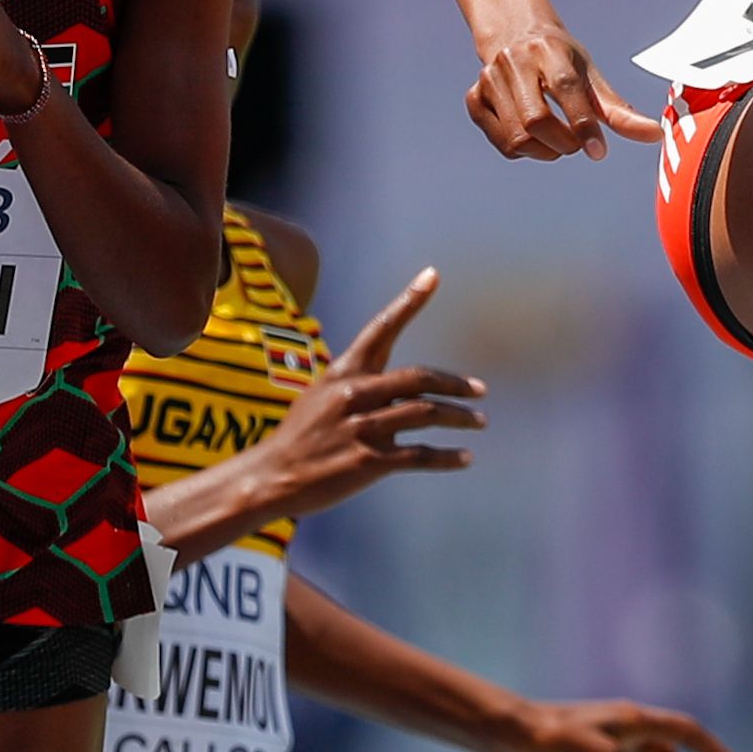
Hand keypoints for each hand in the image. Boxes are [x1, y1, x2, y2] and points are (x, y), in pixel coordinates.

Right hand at [248, 268, 487, 522]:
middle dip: (456, 383)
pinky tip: (465, 457)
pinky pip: (420, 456)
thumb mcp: (321, 395)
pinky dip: (448, 457)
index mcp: (344, 372)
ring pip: (426, 414)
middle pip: (419, 378)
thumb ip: (358, 384)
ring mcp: (362, 428)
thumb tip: (399, 385)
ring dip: (460, 417)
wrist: (271, 477)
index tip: (433, 275)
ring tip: (480, 421)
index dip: (409, 300)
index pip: (381, 328)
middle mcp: (355, 394)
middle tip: (480, 390)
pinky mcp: (368, 461)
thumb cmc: (301, 435)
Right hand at [463, 18, 658, 161]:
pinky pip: (503, 144)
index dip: (583, 124)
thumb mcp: (590, 75)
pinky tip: (536, 137)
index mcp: (548, 50)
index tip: (598, 151)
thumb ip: (618, 110)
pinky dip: (525, 151)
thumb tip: (654, 135)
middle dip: (564, 142)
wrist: (514, 33)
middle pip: (536, 120)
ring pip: (518, 138)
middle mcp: (513, 61)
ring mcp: (489, 80)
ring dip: (546, 151)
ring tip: (559, 141)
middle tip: (578, 142)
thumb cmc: (560, 58)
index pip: (566, 89)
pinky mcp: (475, 99)